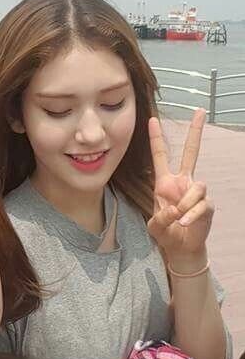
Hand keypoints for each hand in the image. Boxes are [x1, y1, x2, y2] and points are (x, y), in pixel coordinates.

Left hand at [147, 110, 212, 265]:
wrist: (180, 247)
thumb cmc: (165, 231)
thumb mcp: (154, 225)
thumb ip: (161, 218)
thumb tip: (176, 209)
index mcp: (165, 182)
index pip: (160, 156)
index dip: (156, 139)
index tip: (151, 120)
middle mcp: (182, 182)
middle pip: (191, 153)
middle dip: (195, 132)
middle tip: (200, 111)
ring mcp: (197, 192)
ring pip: (197, 187)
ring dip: (186, 203)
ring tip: (178, 217)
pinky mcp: (208, 205)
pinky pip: (202, 205)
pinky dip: (191, 215)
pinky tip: (184, 223)